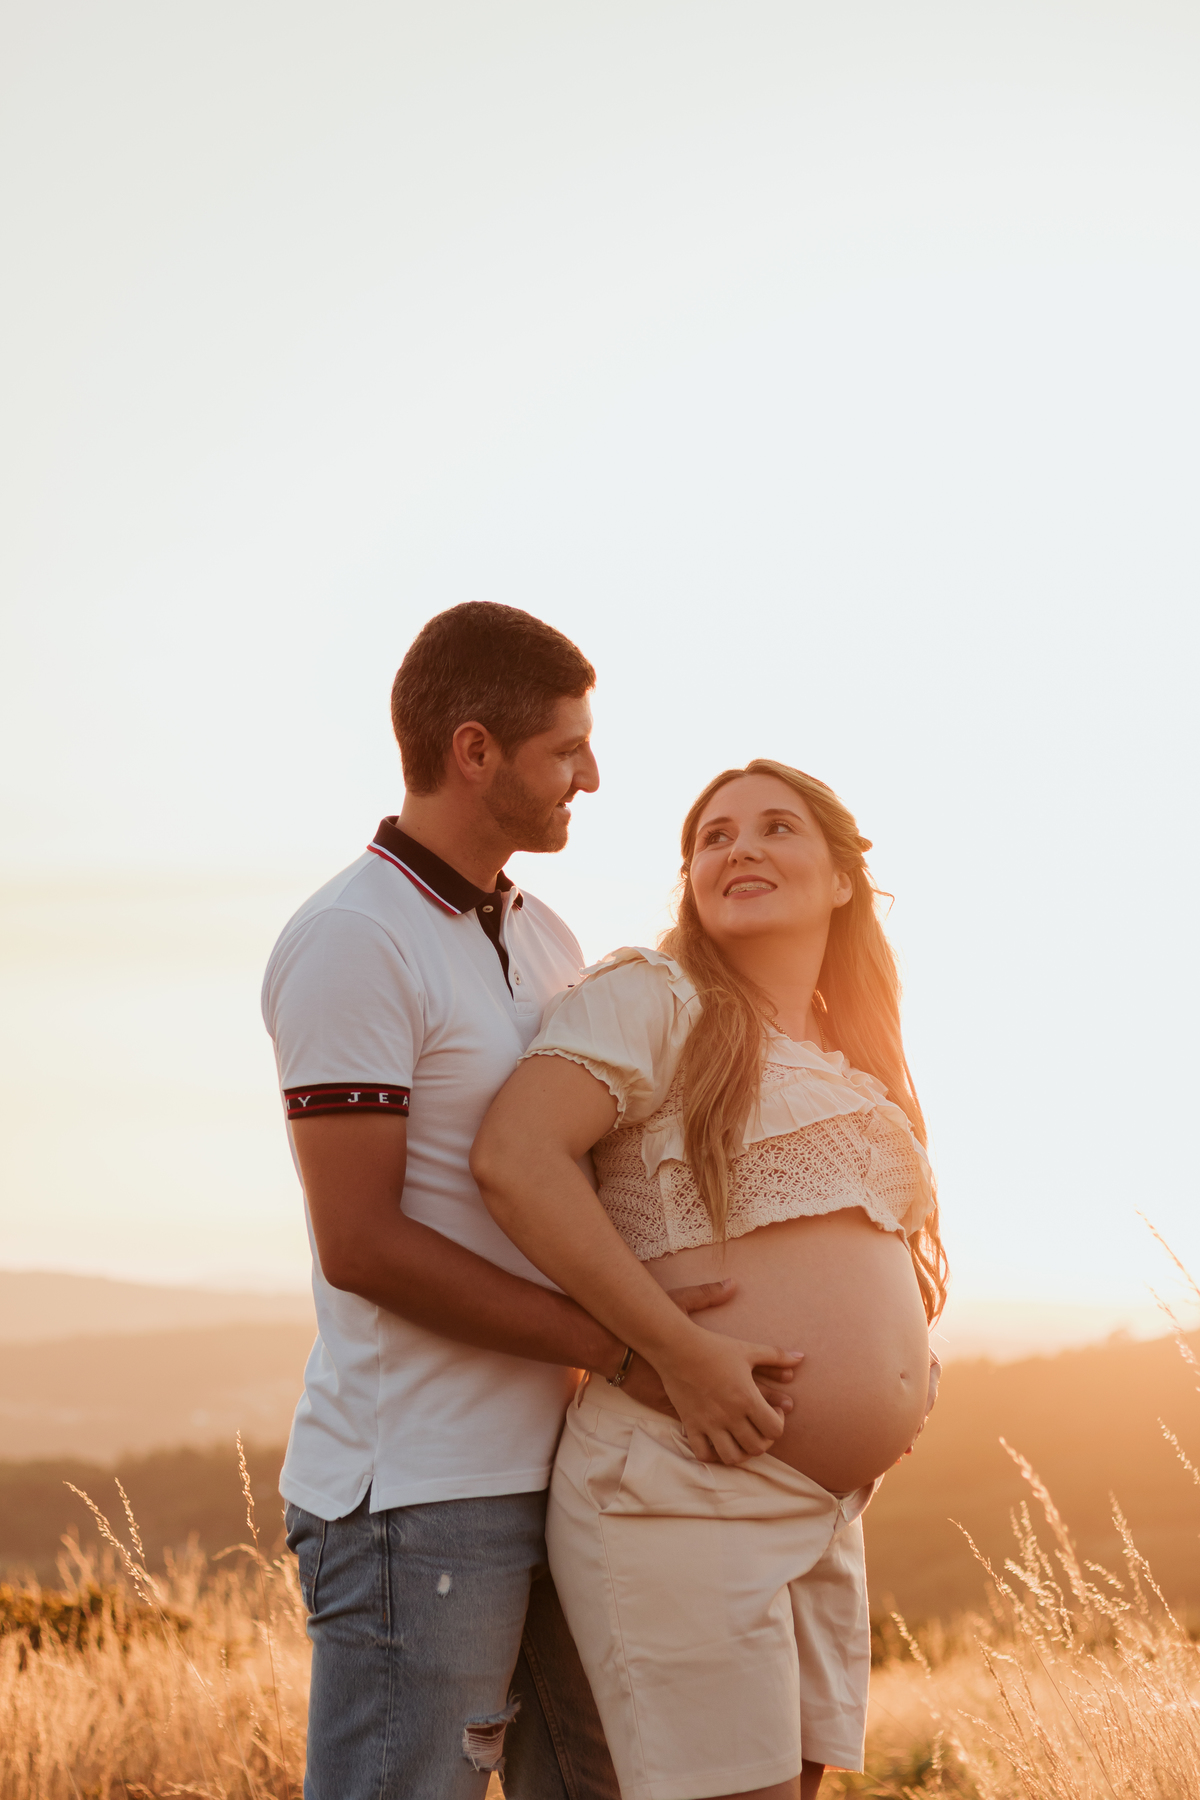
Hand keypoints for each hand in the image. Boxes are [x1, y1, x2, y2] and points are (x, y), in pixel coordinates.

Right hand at [656, 1323, 804, 1466]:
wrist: (677, 1347)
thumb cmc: (715, 1347)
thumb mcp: (748, 1350)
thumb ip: (777, 1356)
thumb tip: (802, 1357)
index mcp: (747, 1398)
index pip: (774, 1430)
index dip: (779, 1424)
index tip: (773, 1411)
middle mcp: (730, 1416)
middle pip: (757, 1447)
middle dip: (764, 1440)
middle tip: (760, 1426)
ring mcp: (709, 1423)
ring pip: (732, 1457)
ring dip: (741, 1452)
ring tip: (741, 1438)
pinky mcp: (691, 1425)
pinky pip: (703, 1454)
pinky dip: (712, 1454)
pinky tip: (717, 1441)